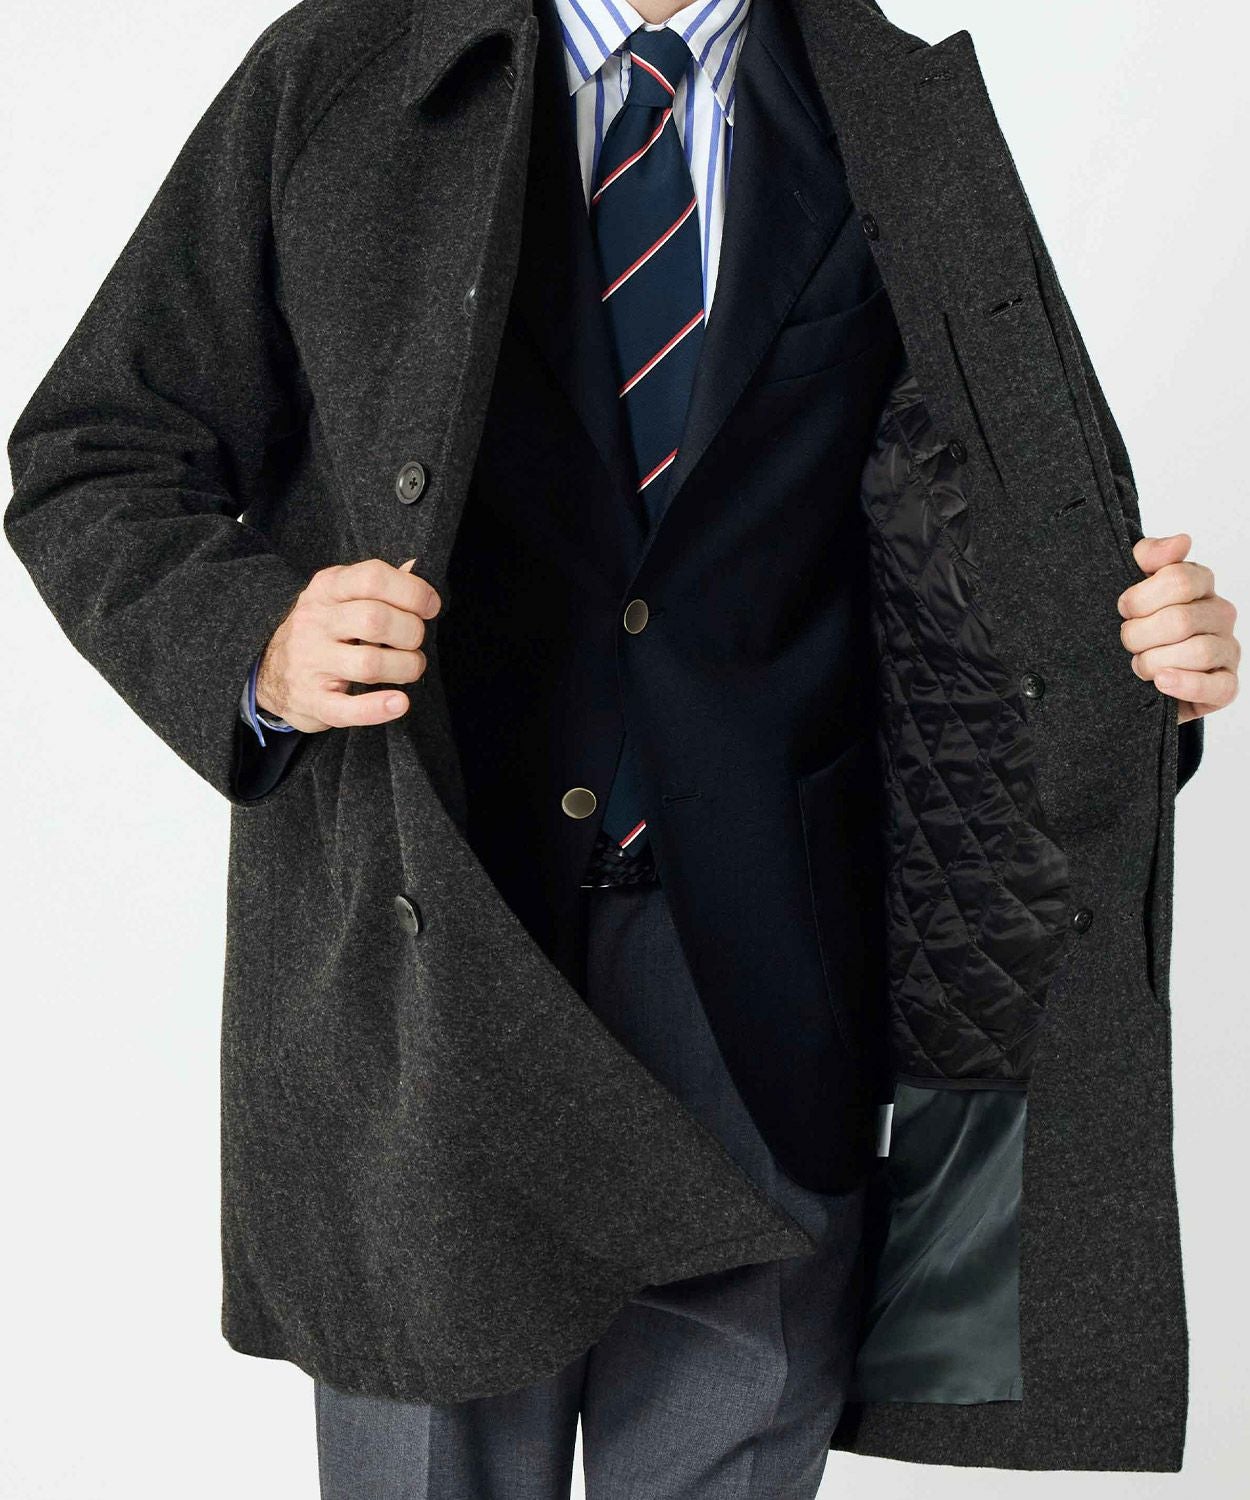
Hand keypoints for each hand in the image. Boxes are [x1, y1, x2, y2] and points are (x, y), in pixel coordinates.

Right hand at [255, 557, 440, 731]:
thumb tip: (415, 567)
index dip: (412, 592)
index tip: (430, 607)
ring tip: (410, 667)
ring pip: (369, 663)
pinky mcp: (313, 701)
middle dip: (411, 632)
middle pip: (375, 620)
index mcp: (326, 589)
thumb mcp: (340, 597)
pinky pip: (348, 709)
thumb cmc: (321, 630)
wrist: (268, 671)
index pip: (373, 577)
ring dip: (405, 667)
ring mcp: (311, 662)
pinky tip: (398, 703)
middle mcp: (315, 622)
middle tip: (415, 641)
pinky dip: (378, 709)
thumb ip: (377, 584)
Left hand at [1117, 533, 1238, 723]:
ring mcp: (1226, 649)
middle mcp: (1219, 614)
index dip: (1140, 598)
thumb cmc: (1138, 627)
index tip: (1123, 609)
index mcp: (1200, 584)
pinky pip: (1217, 686)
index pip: (1179, 579)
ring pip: (1198, 652)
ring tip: (1140, 665)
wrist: (1134, 676)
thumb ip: (1149, 556)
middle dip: (1140, 635)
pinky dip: (1186, 684)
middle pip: (1181, 620)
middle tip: (1127, 642)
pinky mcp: (1226, 685)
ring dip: (1155, 661)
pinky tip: (1161, 681)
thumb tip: (1181, 541)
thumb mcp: (1133, 586)